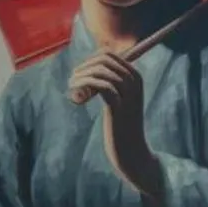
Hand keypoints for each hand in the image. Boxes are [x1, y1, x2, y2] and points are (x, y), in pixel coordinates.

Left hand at [69, 51, 161, 196]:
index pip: (108, 55)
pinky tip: (75, 96)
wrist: (132, 152)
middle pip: (103, 59)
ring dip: (81, 77)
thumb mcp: (119, 101)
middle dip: (84, 67)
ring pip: (100, 70)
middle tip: (72, 81)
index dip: (89, 61)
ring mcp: (128, 94)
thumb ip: (110, 84)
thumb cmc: (121, 127)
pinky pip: (99, 85)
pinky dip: (83, 85)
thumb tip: (88, 68)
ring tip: (71, 87)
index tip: (79, 74)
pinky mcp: (118, 106)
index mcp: (136, 77)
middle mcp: (134, 82)